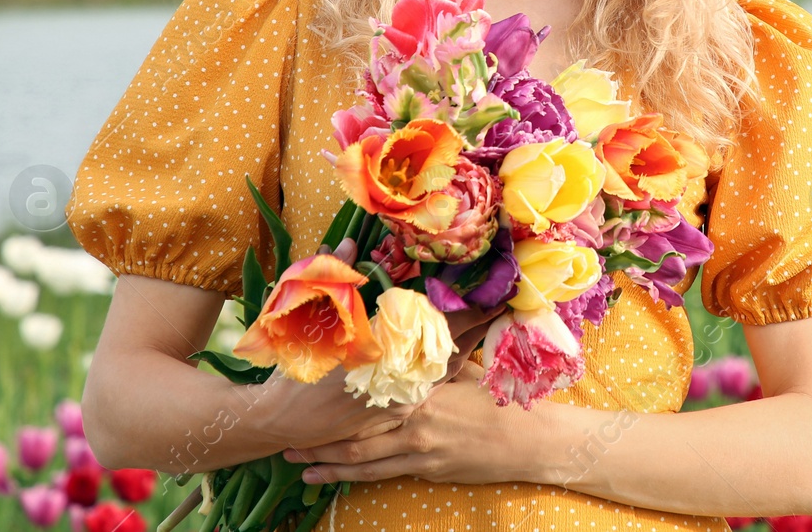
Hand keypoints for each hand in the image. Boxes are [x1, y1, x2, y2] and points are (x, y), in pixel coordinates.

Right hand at [252, 236, 505, 452]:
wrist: (279, 423)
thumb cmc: (294, 370)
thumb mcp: (307, 319)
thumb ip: (332, 279)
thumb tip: (345, 245)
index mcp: (386, 355)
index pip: (440, 328)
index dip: (471, 310)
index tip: (497, 293)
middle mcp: (401, 381)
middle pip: (452, 349)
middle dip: (476, 324)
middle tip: (499, 301)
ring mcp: (401, 400)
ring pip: (445, 369)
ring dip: (464, 344)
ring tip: (485, 320)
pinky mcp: (395, 412)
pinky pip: (431, 385)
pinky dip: (445, 365)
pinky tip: (456, 351)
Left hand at [283, 360, 544, 486]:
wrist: (526, 439)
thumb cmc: (495, 399)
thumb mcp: (463, 370)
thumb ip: (432, 360)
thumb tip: (413, 332)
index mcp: (420, 391)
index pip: (368, 397)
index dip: (334, 401)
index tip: (305, 398)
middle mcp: (413, 421)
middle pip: (355, 433)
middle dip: (319, 438)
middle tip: (285, 439)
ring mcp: (418, 450)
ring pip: (361, 459)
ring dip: (327, 463)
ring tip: (298, 463)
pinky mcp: (426, 470)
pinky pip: (381, 474)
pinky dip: (352, 477)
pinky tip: (332, 479)